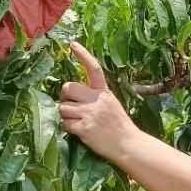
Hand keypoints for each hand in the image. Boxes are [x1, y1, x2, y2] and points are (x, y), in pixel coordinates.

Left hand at [59, 42, 138, 162]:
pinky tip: (79, 131)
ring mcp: (90, 114)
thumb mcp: (111, 104)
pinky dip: (69, 128)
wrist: (127, 144)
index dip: (83, 55)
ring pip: (63, 108)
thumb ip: (95, 97)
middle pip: (68, 88)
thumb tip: (71, 94)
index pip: (94, 69)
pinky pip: (65, 124)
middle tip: (71, 106)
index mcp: (104, 92)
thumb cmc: (118, 125)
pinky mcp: (84, 128)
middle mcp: (97, 100)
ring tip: (78, 122)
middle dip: (65, 97)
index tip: (72, 45)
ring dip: (66, 116)